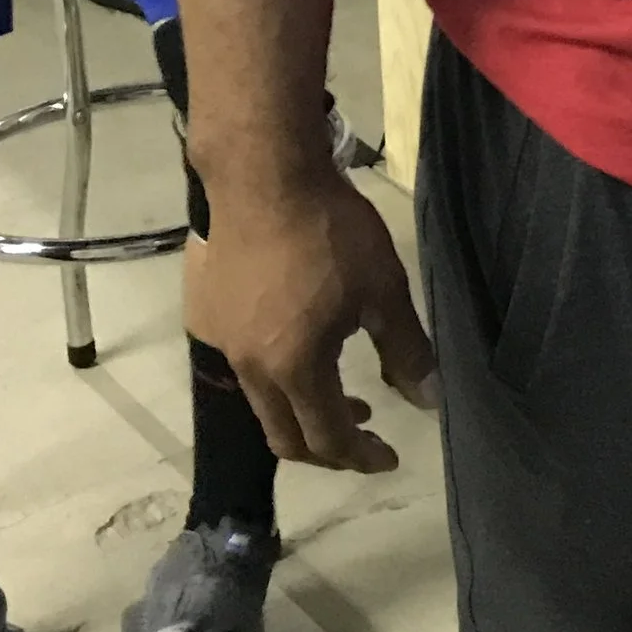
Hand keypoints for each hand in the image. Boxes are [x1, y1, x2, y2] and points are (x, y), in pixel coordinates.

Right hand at [183, 168, 439, 472]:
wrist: (263, 173)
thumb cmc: (331, 231)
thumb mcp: (383, 291)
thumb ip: (407, 352)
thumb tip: (428, 401)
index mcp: (294, 368)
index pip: (327, 440)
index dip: (360, 458)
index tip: (389, 458)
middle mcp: (247, 367)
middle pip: (284, 435)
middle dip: (327, 449)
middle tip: (363, 437)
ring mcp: (218, 341)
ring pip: (258, 400)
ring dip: (299, 408)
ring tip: (335, 391)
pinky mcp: (202, 313)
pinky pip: (238, 360)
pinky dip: (271, 370)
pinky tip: (291, 339)